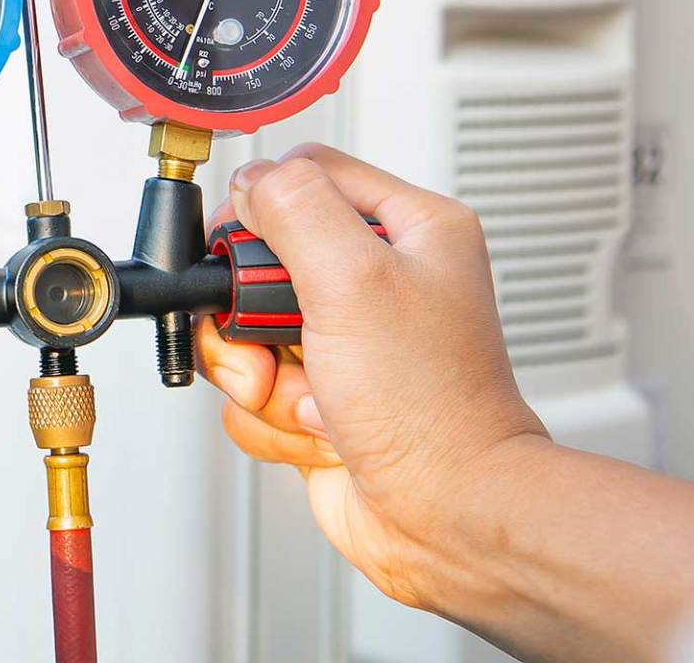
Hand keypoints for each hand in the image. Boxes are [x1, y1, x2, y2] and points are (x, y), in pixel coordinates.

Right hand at [197, 144, 548, 609]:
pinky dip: (272, 419)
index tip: (245, 249)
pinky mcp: (320, 398)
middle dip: (249, 314)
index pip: (309, 175)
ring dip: (259, 376)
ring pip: (246, 331)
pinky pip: (252, 392)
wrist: (448, 517)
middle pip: (260, 261)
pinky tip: (321, 430)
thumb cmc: (433, 409)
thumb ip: (295, 209)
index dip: (261, 207)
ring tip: (310, 399)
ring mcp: (346, 344)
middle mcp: (379, 282)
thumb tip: (252, 177)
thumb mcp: (355, 278)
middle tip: (274, 340)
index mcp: (410, 230)